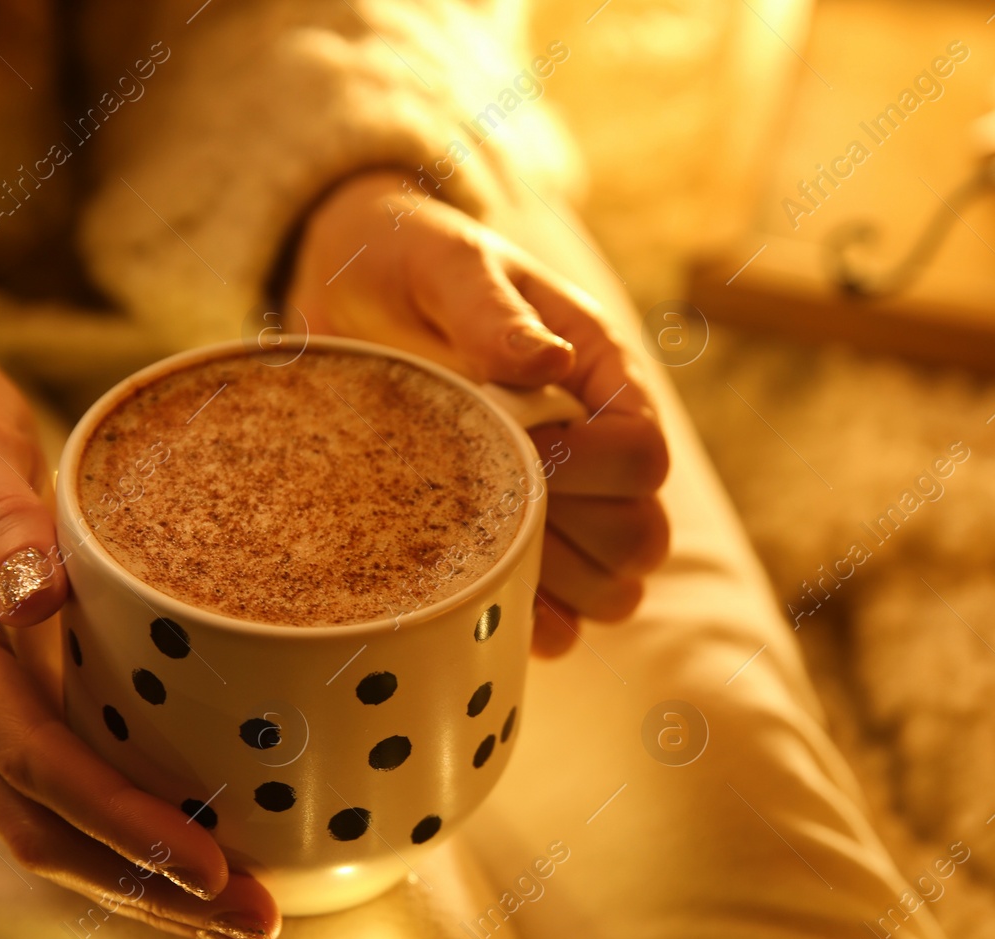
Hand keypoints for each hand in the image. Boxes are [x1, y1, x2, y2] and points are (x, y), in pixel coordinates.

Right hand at [0, 315, 277, 938]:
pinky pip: (59, 803)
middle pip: (43, 828)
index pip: (33, 756)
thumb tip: (35, 598)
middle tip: (257, 921)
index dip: (121, 819)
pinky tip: (200, 864)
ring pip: (49, 834)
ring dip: (144, 887)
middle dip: (149, 885)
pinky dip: (127, 846)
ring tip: (245, 918)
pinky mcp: (3, 719)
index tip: (210, 859)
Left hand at [286, 171, 670, 655]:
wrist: (348, 291)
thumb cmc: (412, 261)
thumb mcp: (447, 263)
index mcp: (599, 376)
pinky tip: (476, 597)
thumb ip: (493, 310)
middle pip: (643, 538)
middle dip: (576, 534)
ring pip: (614, 592)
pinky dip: (528, 622)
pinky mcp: (514, 549)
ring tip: (480, 543)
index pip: (646, 454)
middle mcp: (594, 448)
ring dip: (557, 587)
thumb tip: (545, 365)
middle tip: (493, 498)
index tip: (521, 446)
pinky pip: (557, 621)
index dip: (592, 469)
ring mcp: (560, 507)